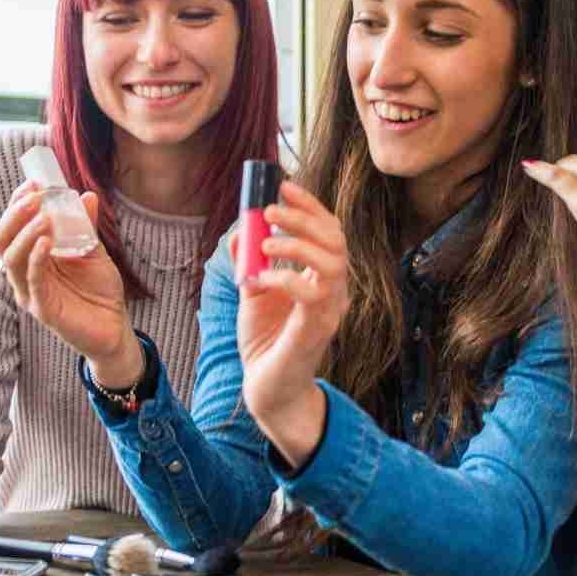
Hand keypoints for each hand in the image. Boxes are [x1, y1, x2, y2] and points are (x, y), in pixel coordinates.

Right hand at [0, 181, 141, 383]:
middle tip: (34, 196)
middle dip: (15, 214)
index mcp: (31, 257)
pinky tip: (46, 242)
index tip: (34, 183)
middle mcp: (24, 273)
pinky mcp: (42, 309)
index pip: (12, 226)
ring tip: (44, 216)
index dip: (17, 203)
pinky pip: (32, 280)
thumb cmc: (98, 290)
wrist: (115, 327)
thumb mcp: (93, 251)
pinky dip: (36, 258)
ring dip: (25, 233)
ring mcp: (30, 292)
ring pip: (12, 259)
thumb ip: (86, 226)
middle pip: (2, 240)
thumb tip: (87, 196)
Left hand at [233, 180, 349, 464]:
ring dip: (297, 244)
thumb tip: (241, 228)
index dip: (309, 206)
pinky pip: (311, 294)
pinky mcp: (317, 330)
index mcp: (323, 277)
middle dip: (304, 217)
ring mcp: (330, 310)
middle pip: (336, 239)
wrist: (266, 388)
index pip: (328, 231)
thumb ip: (250, 261)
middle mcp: (334, 290)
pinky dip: (283, 278)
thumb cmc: (265, 341)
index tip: (283, 187)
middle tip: (271, 209)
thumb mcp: (253, 292)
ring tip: (266, 242)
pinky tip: (259, 279)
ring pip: (333, 262)